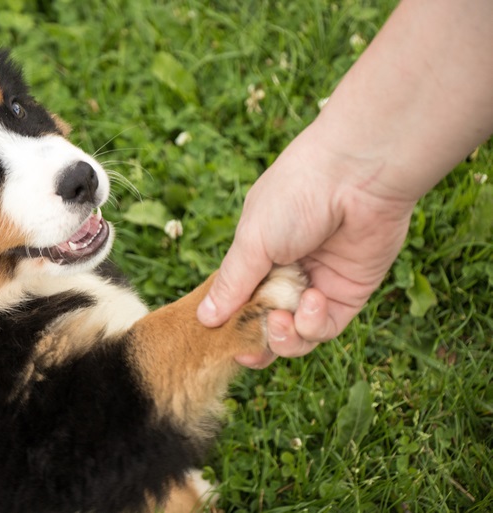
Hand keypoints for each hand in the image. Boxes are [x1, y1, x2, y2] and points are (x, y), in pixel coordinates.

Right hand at [197, 127, 415, 367]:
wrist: (356, 174)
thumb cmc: (295, 195)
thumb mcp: (252, 240)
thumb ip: (231, 283)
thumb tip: (204, 318)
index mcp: (256, 256)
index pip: (237, 302)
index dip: (229, 325)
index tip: (219, 340)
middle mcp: (285, 274)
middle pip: (265, 325)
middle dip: (255, 341)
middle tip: (248, 349)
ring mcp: (317, 285)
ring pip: (296, 336)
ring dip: (284, 337)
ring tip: (280, 320)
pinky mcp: (349, 294)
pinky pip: (325, 327)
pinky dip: (314, 324)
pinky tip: (313, 300)